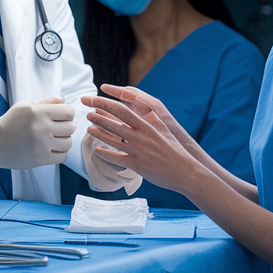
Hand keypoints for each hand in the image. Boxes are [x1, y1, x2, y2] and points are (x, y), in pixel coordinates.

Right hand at [0, 96, 74, 170]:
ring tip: (54, 139)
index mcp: (38, 112)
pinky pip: (62, 156)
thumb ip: (47, 102)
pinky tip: (50, 148)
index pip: (69, 112)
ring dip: (64, 140)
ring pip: (69, 143)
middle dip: (66, 127)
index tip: (60, 117)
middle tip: (57, 128)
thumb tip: (65, 100)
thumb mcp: (26, 106)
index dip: (67, 114)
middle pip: (71, 127)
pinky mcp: (40, 159)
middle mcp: (41, 128)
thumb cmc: (11, 122)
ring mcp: (41, 145)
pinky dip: (59, 153)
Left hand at [83, 93, 202, 194]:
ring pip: (112, 140)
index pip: (123, 111)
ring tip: (89, 129)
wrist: (184, 170)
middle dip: (99, 118)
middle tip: (88, 114)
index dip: (107, 105)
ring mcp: (138, 151)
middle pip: (114, 125)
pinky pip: (116, 158)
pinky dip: (105, 154)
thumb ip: (152, 121)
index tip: (97, 101)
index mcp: (147, 126)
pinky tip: (97, 151)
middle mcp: (141, 137)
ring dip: (99, 134)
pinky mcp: (136, 165)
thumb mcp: (164, 131)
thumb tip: (144, 110)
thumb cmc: (174, 150)